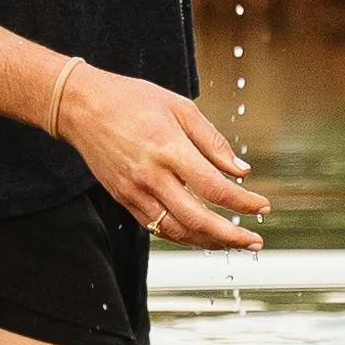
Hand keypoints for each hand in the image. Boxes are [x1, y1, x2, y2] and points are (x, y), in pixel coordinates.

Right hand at [60, 64, 269, 250]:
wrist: (81, 107)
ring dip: (207, 242)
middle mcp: (151, 176)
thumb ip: (213, 142)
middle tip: (254, 243)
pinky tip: (200, 235)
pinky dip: (182, 235)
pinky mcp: (123, 199)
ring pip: (176, 230)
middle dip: (231, 236)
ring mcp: (134, 192)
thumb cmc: (132, 100)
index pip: (215, 188)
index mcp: (169, 149)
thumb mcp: (180, 107)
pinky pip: (156, 227)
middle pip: (197, 219)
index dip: (243, 203)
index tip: (263, 207)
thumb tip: (241, 172)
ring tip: (232, 243)